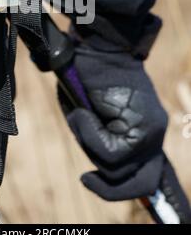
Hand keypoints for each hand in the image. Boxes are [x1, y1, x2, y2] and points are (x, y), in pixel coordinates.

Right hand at [59, 38, 167, 200]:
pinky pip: (111, 152)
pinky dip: (89, 135)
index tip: (93, 181)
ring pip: (118, 168)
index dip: (121, 188)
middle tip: (86, 177)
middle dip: (107, 186)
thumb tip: (97, 164)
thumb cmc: (89, 75)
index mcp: (145, 130)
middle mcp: (154, 133)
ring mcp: (151, 130)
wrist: (98, 45)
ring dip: (91, 146)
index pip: (146, 174)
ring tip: (81, 117)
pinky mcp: (141, 125)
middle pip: (137, 182)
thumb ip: (99, 142)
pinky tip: (82, 112)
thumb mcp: (92, 116)